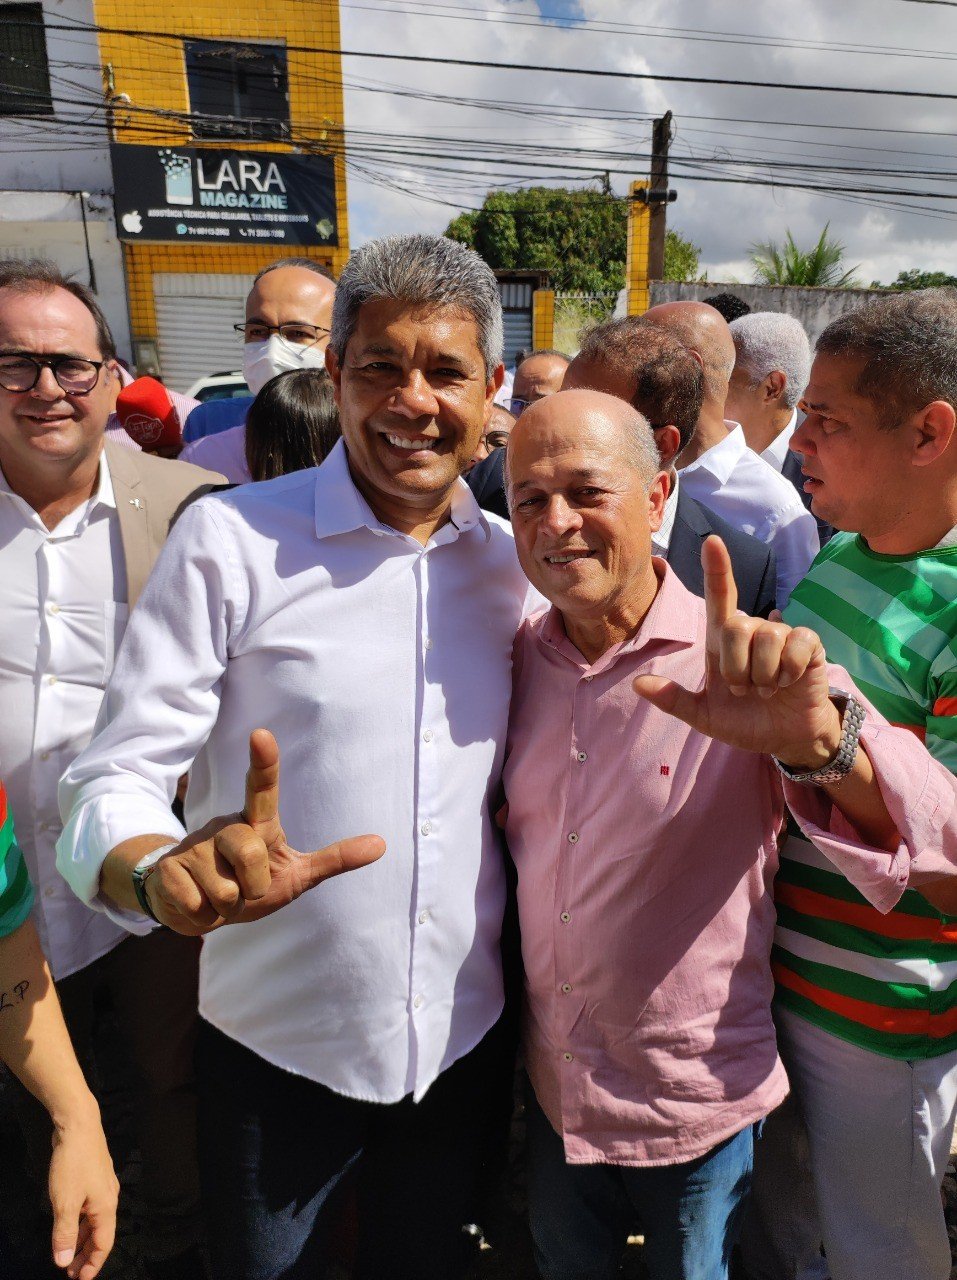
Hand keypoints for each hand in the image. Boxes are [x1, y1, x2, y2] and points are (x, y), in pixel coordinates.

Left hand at [48, 1105, 118, 1279]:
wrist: (78, 1125)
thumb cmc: (73, 1163)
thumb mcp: (65, 1202)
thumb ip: (64, 1233)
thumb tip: (63, 1261)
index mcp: (106, 1207)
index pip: (103, 1244)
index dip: (93, 1264)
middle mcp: (109, 1197)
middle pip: (100, 1234)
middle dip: (86, 1255)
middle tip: (71, 1272)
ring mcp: (102, 1185)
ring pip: (94, 1220)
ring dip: (81, 1239)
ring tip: (67, 1253)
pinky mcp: (94, 1176)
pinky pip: (89, 1208)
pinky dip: (80, 1222)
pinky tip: (68, 1223)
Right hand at [144, 729, 385, 934]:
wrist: (193, 909)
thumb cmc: (251, 885)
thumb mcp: (296, 875)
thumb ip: (334, 859)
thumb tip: (382, 844)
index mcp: (256, 824)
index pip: (263, 789)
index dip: (264, 762)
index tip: (261, 734)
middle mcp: (224, 826)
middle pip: (249, 854)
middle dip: (253, 888)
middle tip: (245, 891)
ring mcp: (193, 845)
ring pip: (224, 890)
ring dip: (227, 907)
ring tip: (220, 898)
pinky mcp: (168, 870)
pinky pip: (196, 904)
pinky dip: (202, 917)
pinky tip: (196, 904)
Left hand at [633, 537, 841, 766]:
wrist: (786, 738)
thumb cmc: (745, 721)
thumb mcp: (704, 716)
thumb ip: (674, 700)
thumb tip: (638, 684)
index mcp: (723, 642)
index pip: (720, 596)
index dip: (716, 568)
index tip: (712, 541)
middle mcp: (751, 630)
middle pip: (735, 626)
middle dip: (737, 670)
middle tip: (745, 690)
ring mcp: (781, 634)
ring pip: (767, 636)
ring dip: (763, 675)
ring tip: (767, 689)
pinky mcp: (809, 644)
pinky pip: (797, 645)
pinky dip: (789, 671)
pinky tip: (789, 682)